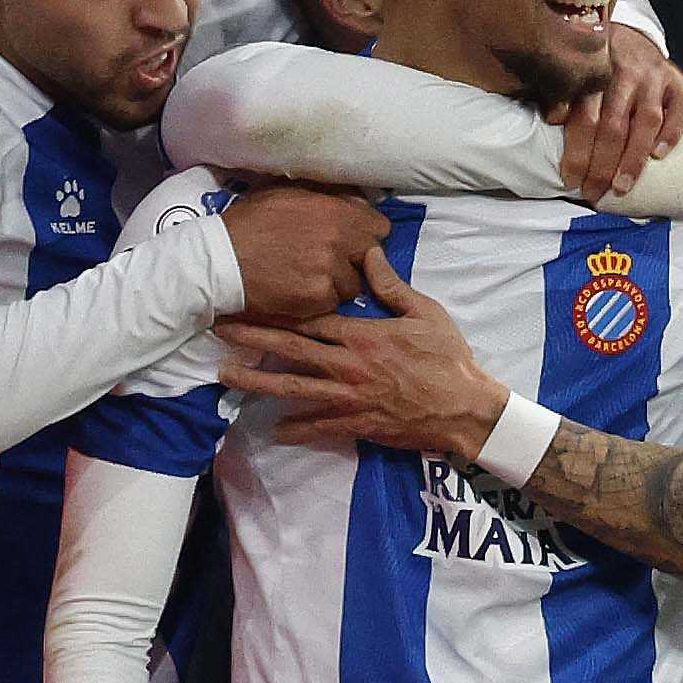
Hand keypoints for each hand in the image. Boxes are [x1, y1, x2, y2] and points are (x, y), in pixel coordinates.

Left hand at [217, 247, 506, 458]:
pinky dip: (296, 429)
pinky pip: (319, 427)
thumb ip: (392, 286)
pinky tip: (273, 429)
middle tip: (218, 330)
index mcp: (361, 335)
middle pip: (290, 349)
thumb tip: (369, 253)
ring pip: (294, 388)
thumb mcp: (425, 313)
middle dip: (251, 339)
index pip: (309, 319)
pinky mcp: (357, 424)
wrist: (464, 408)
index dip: (274, 309)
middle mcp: (347, 365)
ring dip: (258, 381)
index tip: (246, 300)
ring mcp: (349, 397)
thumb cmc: (447, 358)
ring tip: (226, 377)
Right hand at [223, 185, 390, 321]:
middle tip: (330, 262)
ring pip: (352, 284)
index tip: (353, 240)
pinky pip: (332, 303)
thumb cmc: (248, 224)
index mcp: (334, 211)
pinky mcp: (317, 299)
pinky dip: (319, 300)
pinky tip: (298, 291)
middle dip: (354, 260)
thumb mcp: (286, 195)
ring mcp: (329, 272)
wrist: (219, 262)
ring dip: (337, 283)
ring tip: (309, 277)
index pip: (379, 228)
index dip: (366, 235)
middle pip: (370, 258)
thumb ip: (325, 197)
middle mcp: (338, 241)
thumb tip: (353, 200)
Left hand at [554, 25, 682, 203]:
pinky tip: (659, 155)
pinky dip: (671, 132)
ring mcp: (653, 76)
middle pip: (613, 125)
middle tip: (595, 193)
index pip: (584, 119)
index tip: (571, 181)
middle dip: (603, 166)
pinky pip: (681, 107)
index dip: (578, 153)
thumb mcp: (572, 71)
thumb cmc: (596, 65)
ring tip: (622, 186)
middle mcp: (623, 72)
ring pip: (646, 121)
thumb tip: (554, 119)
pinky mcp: (677, 80)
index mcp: (592, 72)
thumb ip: (560, 94)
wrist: (629, 34)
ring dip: (633, 158)